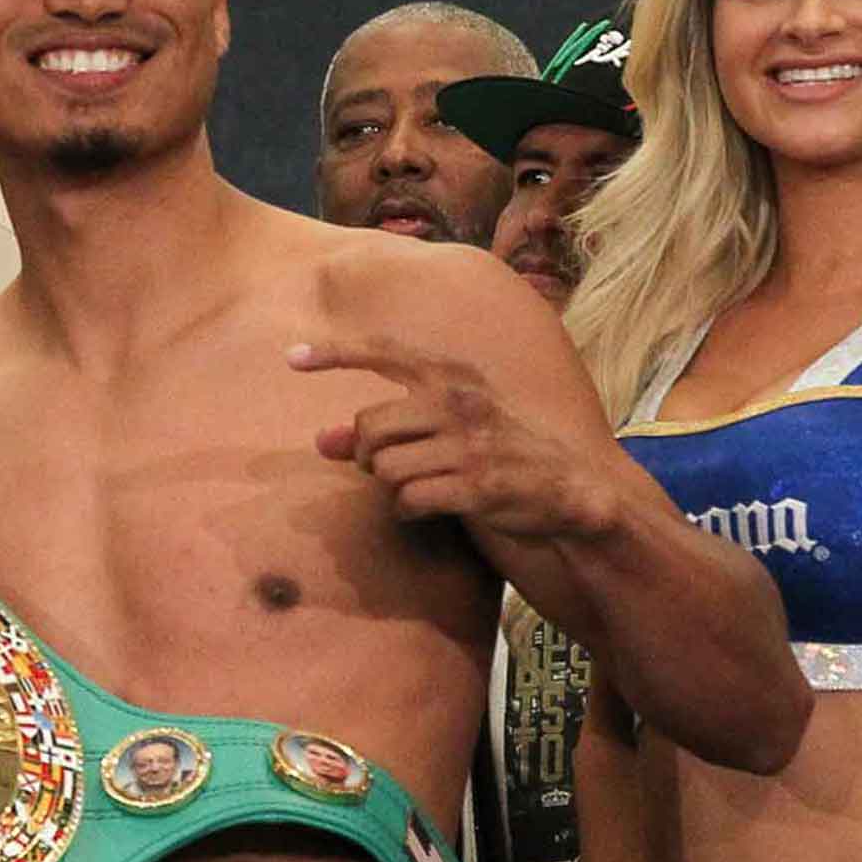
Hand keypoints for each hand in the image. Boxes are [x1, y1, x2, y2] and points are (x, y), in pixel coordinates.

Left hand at [290, 337, 619, 540]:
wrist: (572, 490)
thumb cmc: (500, 454)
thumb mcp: (446, 431)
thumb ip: (385, 430)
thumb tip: (320, 440)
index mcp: (453, 377)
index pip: (384, 352)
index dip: (334, 353)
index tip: (290, 356)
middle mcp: (457, 402)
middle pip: (368, 426)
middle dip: (365, 454)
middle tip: (386, 466)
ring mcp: (467, 444)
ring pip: (383, 466)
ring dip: (390, 485)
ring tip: (419, 486)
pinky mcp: (475, 485)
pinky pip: (408, 499)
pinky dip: (408, 509)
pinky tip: (429, 507)